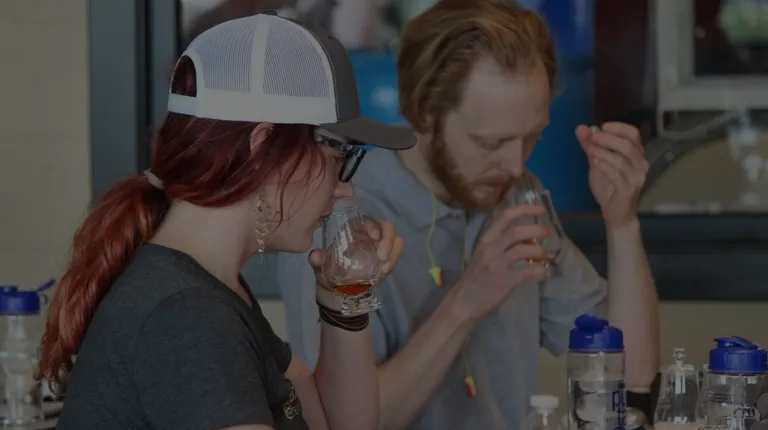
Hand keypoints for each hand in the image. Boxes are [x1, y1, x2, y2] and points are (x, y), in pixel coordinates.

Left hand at [309, 217, 403, 306]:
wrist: (338, 293)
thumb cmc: (328, 274)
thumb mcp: (319, 268)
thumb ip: (317, 261)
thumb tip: (316, 255)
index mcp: (352, 232)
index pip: (365, 220)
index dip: (372, 225)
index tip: (373, 237)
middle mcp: (368, 236)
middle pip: (385, 226)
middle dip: (387, 238)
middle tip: (382, 257)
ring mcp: (379, 247)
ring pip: (395, 238)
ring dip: (393, 250)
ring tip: (384, 267)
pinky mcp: (386, 259)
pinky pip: (396, 253)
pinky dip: (394, 259)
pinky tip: (384, 271)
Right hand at [451, 205, 549, 322]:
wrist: (463, 302)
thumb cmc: (476, 278)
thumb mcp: (484, 255)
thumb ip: (502, 244)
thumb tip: (529, 239)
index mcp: (485, 240)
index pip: (505, 217)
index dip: (525, 210)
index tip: (540, 210)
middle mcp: (490, 249)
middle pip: (516, 231)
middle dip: (536, 230)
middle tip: (548, 233)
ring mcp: (497, 265)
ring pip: (523, 250)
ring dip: (539, 251)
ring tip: (546, 255)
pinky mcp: (504, 281)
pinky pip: (528, 272)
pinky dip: (540, 270)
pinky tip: (544, 272)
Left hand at [576, 122, 648, 227]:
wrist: (615, 212)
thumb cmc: (609, 185)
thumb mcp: (596, 161)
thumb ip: (590, 145)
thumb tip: (580, 128)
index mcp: (635, 154)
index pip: (633, 134)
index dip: (618, 128)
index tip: (601, 126)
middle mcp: (640, 164)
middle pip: (628, 146)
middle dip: (608, 139)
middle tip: (592, 138)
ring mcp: (636, 178)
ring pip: (621, 160)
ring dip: (603, 153)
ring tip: (590, 151)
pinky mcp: (629, 190)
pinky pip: (616, 176)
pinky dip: (604, 167)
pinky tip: (594, 163)